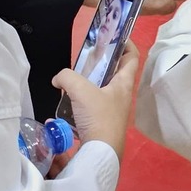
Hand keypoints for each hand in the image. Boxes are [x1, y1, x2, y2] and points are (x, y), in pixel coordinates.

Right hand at [54, 43, 138, 159]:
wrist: (100, 154)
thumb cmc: (98, 118)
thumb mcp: (81, 91)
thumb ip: (67, 77)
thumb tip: (58, 79)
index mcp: (124, 83)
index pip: (132, 57)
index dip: (126, 43)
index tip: (114, 36)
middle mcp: (122, 96)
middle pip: (115, 73)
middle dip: (100, 64)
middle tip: (84, 59)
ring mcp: (113, 111)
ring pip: (102, 90)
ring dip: (88, 84)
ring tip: (71, 82)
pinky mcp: (102, 124)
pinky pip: (92, 107)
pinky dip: (81, 103)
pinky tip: (67, 105)